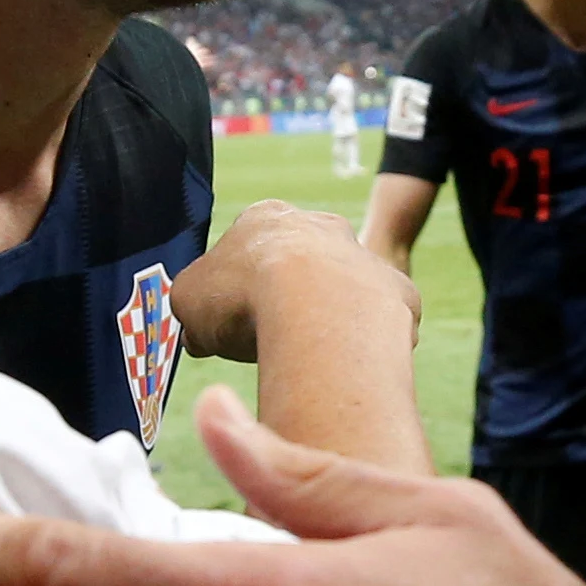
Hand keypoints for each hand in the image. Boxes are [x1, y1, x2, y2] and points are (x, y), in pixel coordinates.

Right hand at [168, 200, 407, 366]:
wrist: (314, 309)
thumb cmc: (241, 298)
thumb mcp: (188, 302)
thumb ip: (193, 312)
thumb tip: (199, 335)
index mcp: (266, 219)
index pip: (247, 250)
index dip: (234, 289)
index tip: (230, 322)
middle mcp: (321, 226)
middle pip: (301, 264)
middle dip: (288, 298)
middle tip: (272, 340)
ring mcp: (364, 257)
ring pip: (344, 291)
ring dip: (328, 321)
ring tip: (310, 359)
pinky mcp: (397, 292)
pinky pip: (379, 321)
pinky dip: (365, 344)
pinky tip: (347, 367)